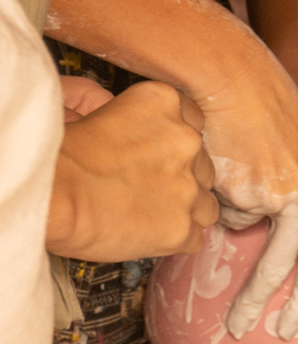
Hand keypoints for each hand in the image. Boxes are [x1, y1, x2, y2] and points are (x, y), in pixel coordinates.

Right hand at [47, 81, 218, 260]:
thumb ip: (132, 118)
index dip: (172, 148)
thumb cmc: (55, 157)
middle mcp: (187, 141)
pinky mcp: (180, 227)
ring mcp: (189, 186)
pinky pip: (195, 238)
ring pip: (205, 204)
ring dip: (183, 212)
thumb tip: (129, 128)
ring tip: (146, 218)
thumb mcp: (94, 113)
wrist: (46, 195)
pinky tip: (147, 237)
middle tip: (144, 191)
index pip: (192, 124)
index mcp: (167, 102)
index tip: (153, 160)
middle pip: (201, 166)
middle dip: (180, 180)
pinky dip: (175, 240)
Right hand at [194, 43, 297, 339]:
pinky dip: (217, 190)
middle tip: (242, 331)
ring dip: (231, 215)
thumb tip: (274, 241)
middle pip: (282, 268)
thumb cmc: (272, 121)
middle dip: (258, 303)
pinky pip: (220, 206)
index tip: (288, 327)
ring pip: (241, 229)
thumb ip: (297, 203)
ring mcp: (273, 197)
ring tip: (237, 175)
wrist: (243, 83)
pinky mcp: (239, 190)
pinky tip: (227, 159)